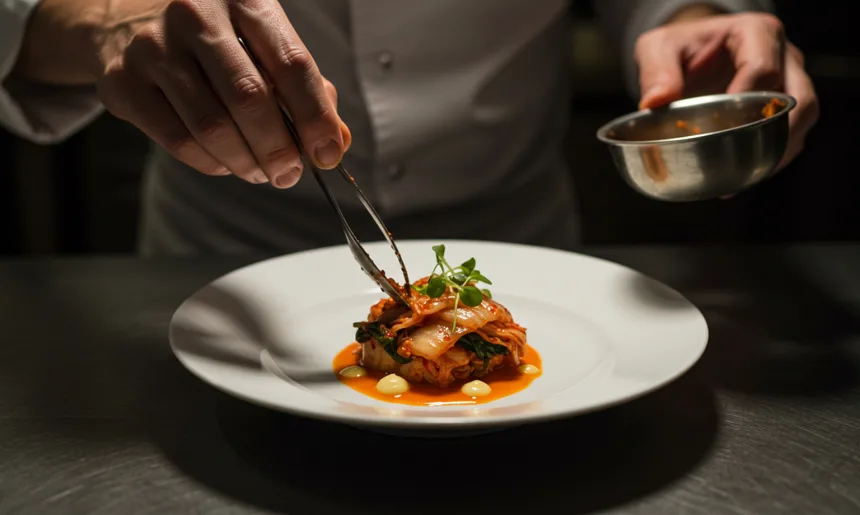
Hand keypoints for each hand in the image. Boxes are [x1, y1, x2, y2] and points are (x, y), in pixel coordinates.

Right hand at [95, 0, 350, 186]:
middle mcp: (195, 14)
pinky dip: (211, 163)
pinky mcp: (122, 81)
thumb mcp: (263, 43)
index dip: (315, 117)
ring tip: (260, 172)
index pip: (291, 63)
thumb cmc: (215, 38)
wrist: (127, 17)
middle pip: (249, 99)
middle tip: (290, 174)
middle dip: (278, 149)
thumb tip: (335, 141)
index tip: (328, 154)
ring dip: (246, 162)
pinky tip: (225, 162)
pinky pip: (178, 140)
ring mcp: (153, 46)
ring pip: (212, 127)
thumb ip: (305, 88)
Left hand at [634, 11, 818, 169]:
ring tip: (745, 174)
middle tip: (739, 157)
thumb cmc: (680, 48)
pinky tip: (745, 176)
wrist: (691, 54)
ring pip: (803, 118)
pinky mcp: (787, 105)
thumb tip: (654, 103)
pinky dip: (774, 156)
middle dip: (773, 133)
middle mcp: (783, 56)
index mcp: (755, 33)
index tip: (719, 127)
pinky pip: (793, 134)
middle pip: (799, 98)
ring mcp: (790, 80)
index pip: (763, 70)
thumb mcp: (659, 48)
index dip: (744, 103)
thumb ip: (656, 71)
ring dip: (779, 149)